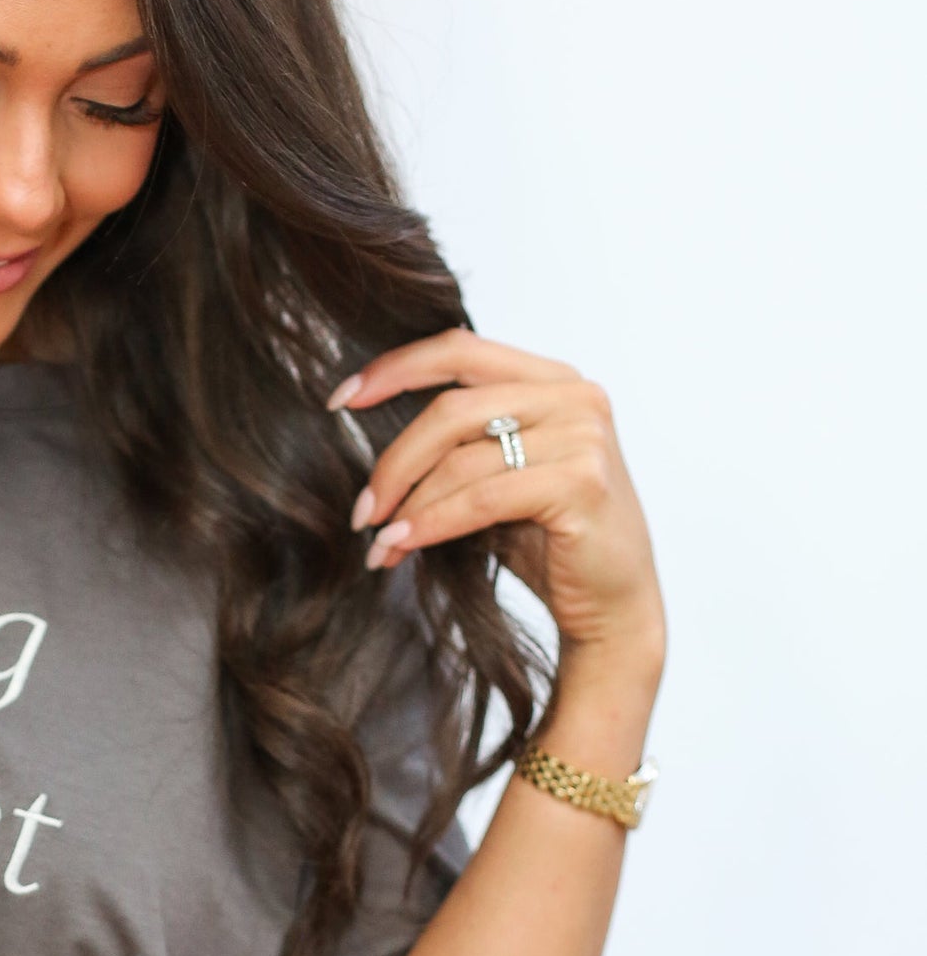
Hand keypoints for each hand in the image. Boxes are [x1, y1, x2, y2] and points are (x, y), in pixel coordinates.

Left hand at [328, 330, 664, 675]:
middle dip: (394, 462)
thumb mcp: (498, 476)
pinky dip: (432, 522)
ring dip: (407, 504)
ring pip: (461, 458)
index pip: (459, 350)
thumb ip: (457, 442)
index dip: (394, 369)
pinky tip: (402, 544)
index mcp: (552, 379)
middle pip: (451, 409)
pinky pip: (481, 498)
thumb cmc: (551, 541)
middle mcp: (575, 396)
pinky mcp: (581, 482)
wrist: (615, 605)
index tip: (339, 401)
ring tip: (379, 541)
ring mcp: (583, 436)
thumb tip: (367, 434)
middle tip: (361, 510)